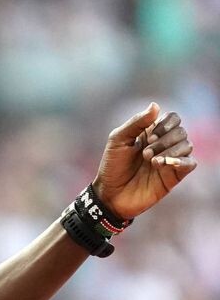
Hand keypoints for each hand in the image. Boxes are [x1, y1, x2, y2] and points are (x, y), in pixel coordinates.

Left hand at [94, 103, 196, 219]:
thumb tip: (156, 105)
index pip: (173, 118)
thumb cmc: (112, 166)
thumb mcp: (118, 140)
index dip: (166, 123)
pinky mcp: (174, 175)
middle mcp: (164, 144)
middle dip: (164, 140)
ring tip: (151, 162)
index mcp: (151, 132)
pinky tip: (163, 165)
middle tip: (145, 153)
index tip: (150, 135)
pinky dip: (181, 161)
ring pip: (187, 145)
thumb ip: (136, 122)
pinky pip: (190, 163)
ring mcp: (170, 160)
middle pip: (181, 131)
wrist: (110, 194)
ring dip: (169, 151)